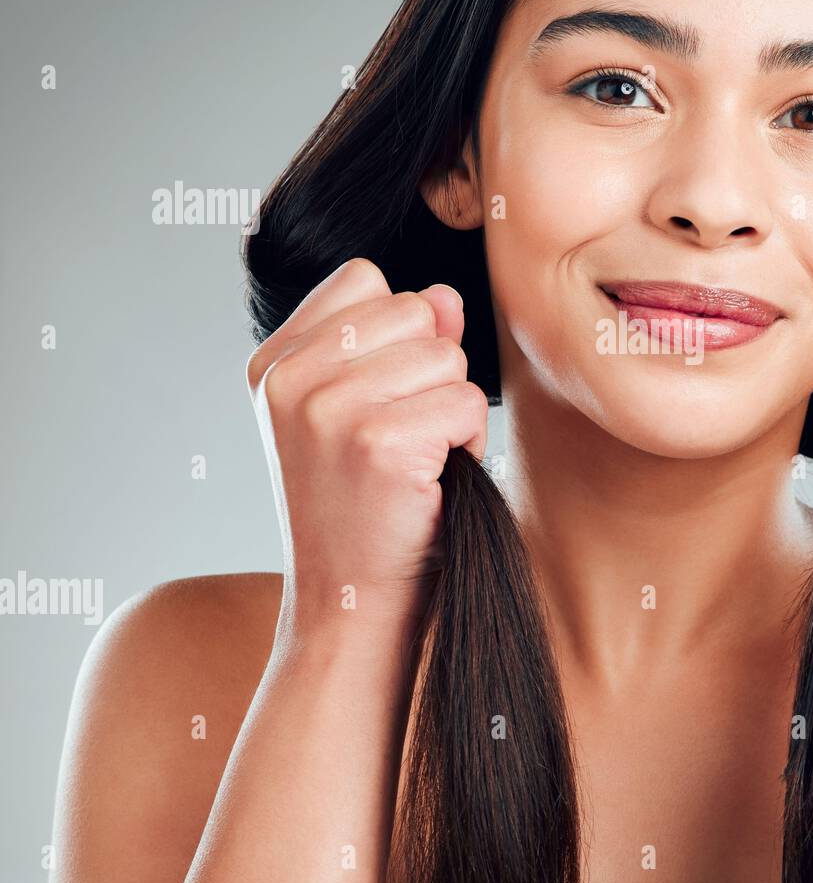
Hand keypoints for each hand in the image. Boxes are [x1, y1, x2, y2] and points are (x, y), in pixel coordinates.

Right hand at [245, 258, 488, 639]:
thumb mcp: (361, 410)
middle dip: (432, 374)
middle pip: (416, 311)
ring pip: (448, 356)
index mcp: (273, 361)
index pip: (366, 279)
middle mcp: (288, 377)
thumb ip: (399, 341)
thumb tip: (444, 295)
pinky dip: (467, 443)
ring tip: (414, 462)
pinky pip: (468, 402)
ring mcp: (327, 407)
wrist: (348, 603)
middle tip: (400, 441)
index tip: (374, 402)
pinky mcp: (376, 441)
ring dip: (452, 411)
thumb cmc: (363, 507)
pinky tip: (429, 482)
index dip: (398, 334)